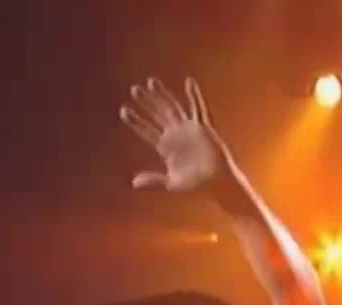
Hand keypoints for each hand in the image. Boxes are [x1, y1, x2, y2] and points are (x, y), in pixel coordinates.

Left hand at [120, 77, 229, 193]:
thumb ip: (154, 181)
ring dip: (162, 95)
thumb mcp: (172, 183)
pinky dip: (195, 95)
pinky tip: (189, 82)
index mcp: (165, 147)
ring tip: (151, 81)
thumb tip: (134, 183)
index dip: (136, 121)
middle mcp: (175, 135)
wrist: (217, 183)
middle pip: (157, 114)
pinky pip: (199, 108)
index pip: (147, 131)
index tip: (123, 110)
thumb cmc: (196, 185)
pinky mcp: (203, 128)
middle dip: (146, 102)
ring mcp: (188, 129)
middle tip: (134, 89)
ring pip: (172, 107)